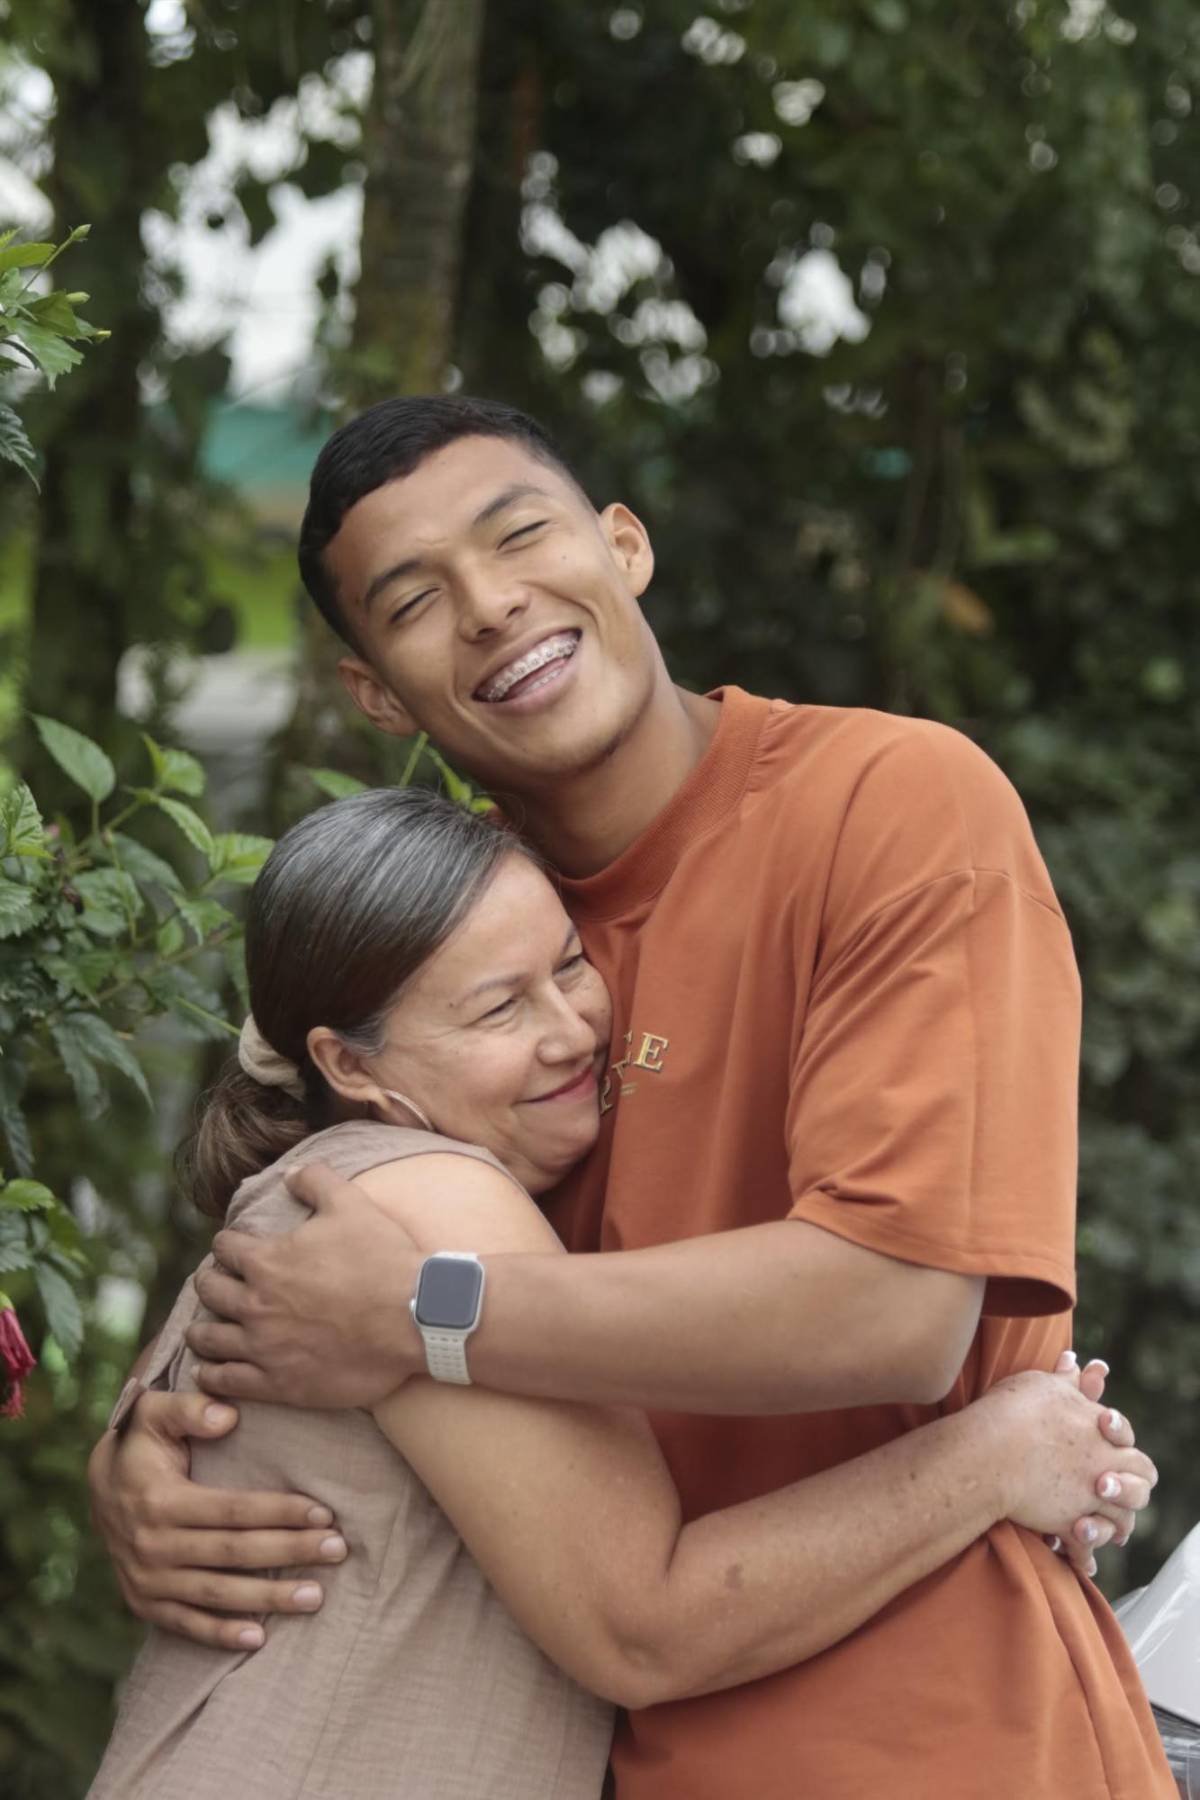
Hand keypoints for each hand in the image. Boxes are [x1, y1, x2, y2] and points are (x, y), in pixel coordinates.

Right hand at [88, 1389, 349, 1649]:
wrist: (98, 1487)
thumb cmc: (142, 1442)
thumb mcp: (154, 1413)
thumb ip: (189, 1408)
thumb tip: (228, 1417)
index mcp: (161, 1501)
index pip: (233, 1511)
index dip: (279, 1512)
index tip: (324, 1512)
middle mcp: (152, 1545)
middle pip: (234, 1554)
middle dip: (290, 1552)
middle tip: (338, 1550)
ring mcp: (147, 1580)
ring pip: (218, 1594)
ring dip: (269, 1599)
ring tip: (317, 1596)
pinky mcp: (144, 1604)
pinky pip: (187, 1625)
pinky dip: (221, 1635)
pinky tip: (260, 1639)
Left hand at [187, 1162, 422, 1407]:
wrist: (416, 1318)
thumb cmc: (382, 1258)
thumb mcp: (351, 1203)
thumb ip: (315, 1181)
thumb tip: (290, 1172)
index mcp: (267, 1261)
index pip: (224, 1248)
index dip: (227, 1245)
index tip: (232, 1249)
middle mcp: (256, 1304)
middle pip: (210, 1290)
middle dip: (209, 1281)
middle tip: (216, 1283)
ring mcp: (264, 1347)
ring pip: (209, 1338)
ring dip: (203, 1329)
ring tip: (204, 1329)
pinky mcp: (279, 1383)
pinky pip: (226, 1381)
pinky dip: (211, 1374)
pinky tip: (208, 1370)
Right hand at [980, 1356, 1156, 1575]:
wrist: (991, 1451)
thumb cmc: (1014, 1412)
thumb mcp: (1043, 1385)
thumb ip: (1066, 1379)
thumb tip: (1076, 1359)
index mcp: (1100, 1432)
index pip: (1130, 1443)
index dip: (1121, 1445)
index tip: (1103, 1442)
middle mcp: (1102, 1466)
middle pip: (1140, 1484)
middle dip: (1131, 1490)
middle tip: (1109, 1489)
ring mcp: (1088, 1498)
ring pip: (1121, 1521)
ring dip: (1115, 1526)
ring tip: (1104, 1529)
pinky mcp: (1068, 1524)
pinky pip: (1086, 1547)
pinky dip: (1085, 1556)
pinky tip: (1082, 1560)